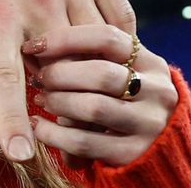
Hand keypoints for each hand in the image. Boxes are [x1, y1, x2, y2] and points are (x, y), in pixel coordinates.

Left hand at [0, 0, 135, 162]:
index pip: (4, 80)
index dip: (12, 119)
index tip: (20, 155)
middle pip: (61, 68)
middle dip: (59, 93)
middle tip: (50, 99)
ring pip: (95, 46)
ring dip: (88, 68)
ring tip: (72, 74)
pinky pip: (118, 19)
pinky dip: (112, 41)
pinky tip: (98, 48)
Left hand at [23, 25, 176, 165]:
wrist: (155, 148)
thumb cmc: (119, 98)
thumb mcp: (118, 71)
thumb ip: (91, 57)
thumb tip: (38, 46)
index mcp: (151, 63)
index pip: (106, 37)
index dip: (64, 39)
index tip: (32, 46)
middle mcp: (158, 92)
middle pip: (100, 74)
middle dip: (59, 74)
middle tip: (38, 78)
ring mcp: (149, 125)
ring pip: (93, 107)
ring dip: (57, 102)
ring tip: (40, 99)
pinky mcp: (134, 153)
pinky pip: (84, 142)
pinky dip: (52, 133)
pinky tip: (37, 126)